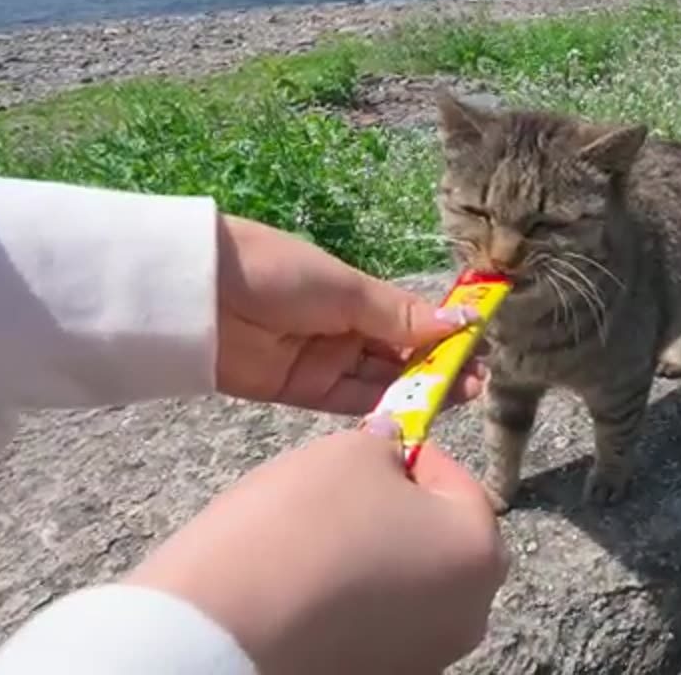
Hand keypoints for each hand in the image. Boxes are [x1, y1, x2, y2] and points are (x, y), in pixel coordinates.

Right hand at [124, 420, 508, 674]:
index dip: (414, 457)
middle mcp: (470, 613)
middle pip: (443, 542)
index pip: (457, 482)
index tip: (376, 448)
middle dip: (403, 512)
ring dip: (380, 561)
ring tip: (320, 545)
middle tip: (348, 494)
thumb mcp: (346, 453)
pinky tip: (310, 592)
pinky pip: (378, 628)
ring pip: (413, 588)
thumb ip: (384, 446)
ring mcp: (429, 657)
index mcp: (480, 551)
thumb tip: (389, 448)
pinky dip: (356, 607)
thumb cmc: (297, 531)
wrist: (224, 635)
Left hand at [215, 214, 483, 412]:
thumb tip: (463, 320)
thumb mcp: (349, 289)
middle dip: (438, 370)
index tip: (479, 350)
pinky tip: (415, 409)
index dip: (445, 338)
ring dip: (418, 390)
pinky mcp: (302, 392)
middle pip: (400, 357)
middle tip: (476, 383)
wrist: (201, 294)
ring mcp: (324, 363)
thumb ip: (402, 316)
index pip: (411, 323)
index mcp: (357, 298)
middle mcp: (345, 331)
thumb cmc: (280, 272)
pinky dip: (381, 407)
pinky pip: (350, 403)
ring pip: (381, 382)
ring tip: (459, 395)